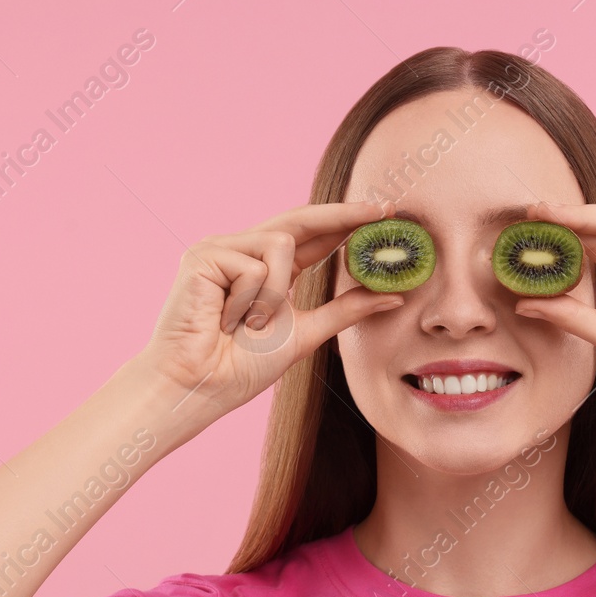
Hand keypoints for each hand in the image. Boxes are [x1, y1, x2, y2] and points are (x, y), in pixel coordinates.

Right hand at [139, 200, 404, 417]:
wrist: (201, 386)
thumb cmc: (242, 366)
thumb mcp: (307, 332)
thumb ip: (346, 310)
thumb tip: (394, 296)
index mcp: (267, 268)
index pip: (313, 236)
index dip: (347, 223)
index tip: (386, 214)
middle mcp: (243, 250)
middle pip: (301, 220)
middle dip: (344, 214)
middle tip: (385, 210)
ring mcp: (221, 249)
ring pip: (280, 244)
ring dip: (274, 294)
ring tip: (249, 325)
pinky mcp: (203, 256)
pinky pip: (253, 265)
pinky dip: (248, 301)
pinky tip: (226, 322)